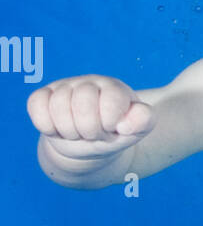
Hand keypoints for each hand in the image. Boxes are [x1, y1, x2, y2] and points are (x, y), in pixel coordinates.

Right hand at [26, 75, 154, 158]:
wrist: (90, 143)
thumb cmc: (116, 133)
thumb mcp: (137, 130)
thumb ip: (143, 121)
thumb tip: (126, 122)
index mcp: (115, 89)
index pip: (111, 101)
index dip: (109, 123)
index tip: (112, 129)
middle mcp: (89, 82)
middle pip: (83, 103)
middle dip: (89, 130)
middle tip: (93, 135)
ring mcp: (65, 87)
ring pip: (58, 106)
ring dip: (69, 131)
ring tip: (77, 133)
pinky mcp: (43, 95)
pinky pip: (36, 105)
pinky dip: (46, 125)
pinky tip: (58, 128)